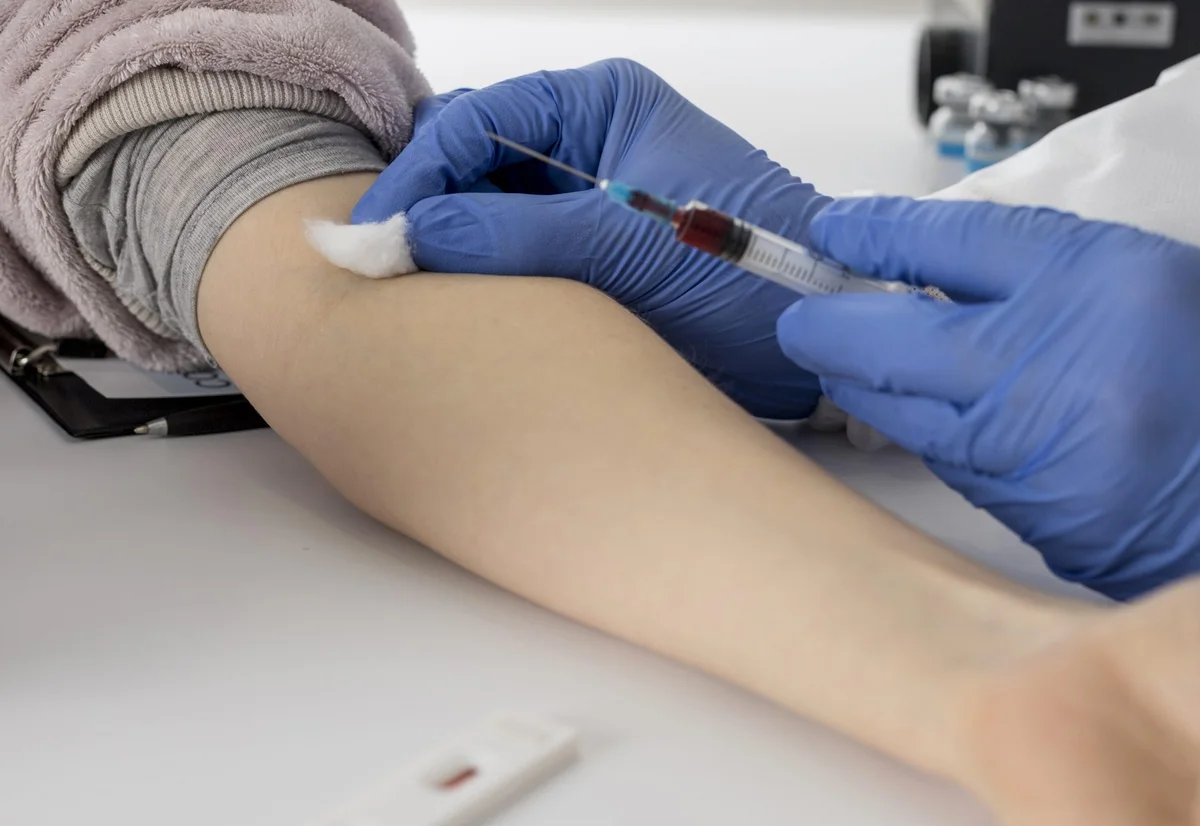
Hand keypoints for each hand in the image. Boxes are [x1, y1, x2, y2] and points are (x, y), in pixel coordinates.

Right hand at [354, 59, 828, 418]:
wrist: (817, 341)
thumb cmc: (756, 272)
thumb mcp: (630, 248)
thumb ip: (519, 237)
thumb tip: (419, 235)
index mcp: (604, 105)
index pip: (481, 120)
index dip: (421, 174)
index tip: (376, 231)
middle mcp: (590, 143)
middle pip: (472, 160)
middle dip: (426, 206)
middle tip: (381, 265)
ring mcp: (588, 201)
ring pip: (487, 211)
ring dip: (449, 248)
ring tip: (408, 294)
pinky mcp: (593, 259)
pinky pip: (516, 259)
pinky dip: (482, 282)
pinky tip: (456, 313)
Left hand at [776, 198, 1199, 601]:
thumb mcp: (1178, 280)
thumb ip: (1061, 282)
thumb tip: (954, 285)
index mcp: (1101, 283)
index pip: (941, 245)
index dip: (869, 236)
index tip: (831, 233)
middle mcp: (1061, 370)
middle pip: (890, 341)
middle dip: (829, 326)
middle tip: (804, 315)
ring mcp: (1051, 460)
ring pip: (917, 422)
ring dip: (884, 394)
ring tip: (864, 370)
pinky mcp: (1054, 531)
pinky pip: (971, 481)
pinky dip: (950, 451)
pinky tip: (956, 433)